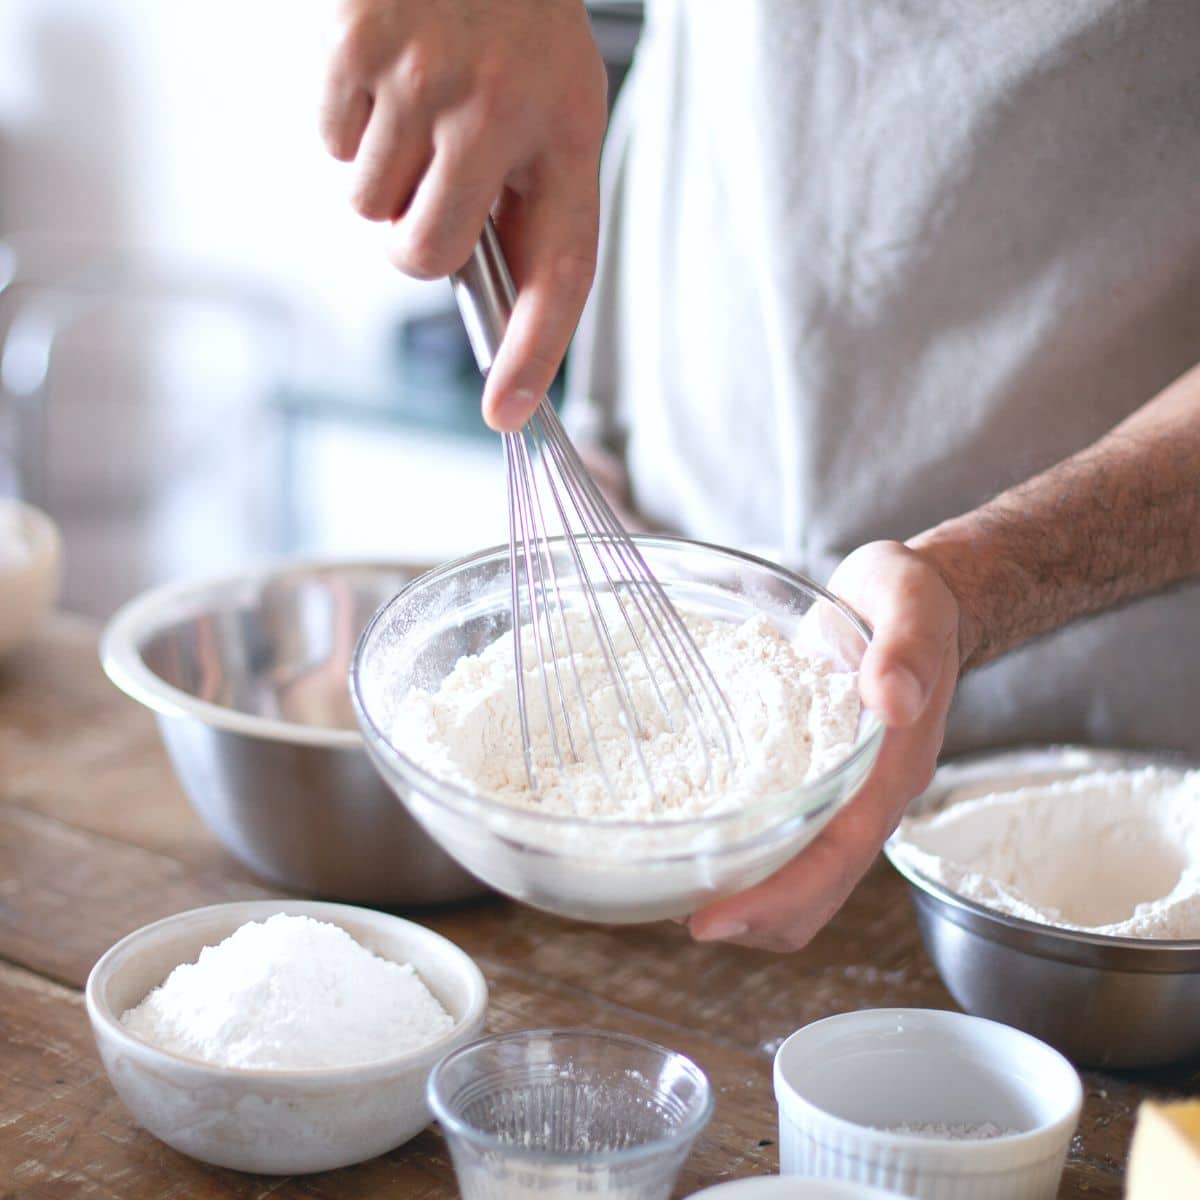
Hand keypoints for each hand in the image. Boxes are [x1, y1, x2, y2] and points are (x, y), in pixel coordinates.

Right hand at [320, 0, 607, 430]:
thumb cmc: (511, 22)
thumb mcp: (551, 101)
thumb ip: (523, 196)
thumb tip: (479, 291)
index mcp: (567, 132)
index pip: (560, 270)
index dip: (534, 350)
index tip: (506, 413)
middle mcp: (501, 108)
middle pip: (424, 256)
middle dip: (410, 241)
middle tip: (426, 185)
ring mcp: (426, 77)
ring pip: (368, 204)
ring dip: (379, 173)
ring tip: (414, 101)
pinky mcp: (359, 46)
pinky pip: (330, 145)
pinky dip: (346, 124)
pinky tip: (382, 72)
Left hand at [686, 541, 961, 950]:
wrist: (914, 605)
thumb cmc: (909, 603)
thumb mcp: (911, 601)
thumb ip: (905, 648)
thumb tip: (891, 699)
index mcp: (889, 770)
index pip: (835, 858)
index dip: (775, 898)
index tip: (709, 919)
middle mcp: (864, 799)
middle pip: (810, 894)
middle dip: (745, 915)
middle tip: (665, 906)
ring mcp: (840, 798)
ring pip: (793, 881)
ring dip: (736, 897)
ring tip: (667, 883)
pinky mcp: (814, 785)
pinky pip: (778, 842)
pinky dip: (736, 858)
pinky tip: (688, 839)